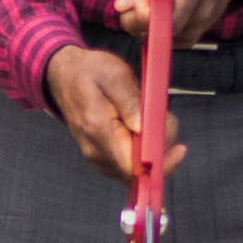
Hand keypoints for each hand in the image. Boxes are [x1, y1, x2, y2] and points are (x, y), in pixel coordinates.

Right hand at [42, 43, 160, 180]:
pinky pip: (128, 165)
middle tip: (163, 117)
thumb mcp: (114, 74)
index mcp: (99, 130)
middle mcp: (95, 150)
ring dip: (152, 149)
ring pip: (136, 170)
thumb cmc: (88, 72)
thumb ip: (130, 102)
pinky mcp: (100, 157)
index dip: (160, 162)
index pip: (133, 166)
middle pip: (139, 170)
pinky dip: (142, 151)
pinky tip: (142, 128)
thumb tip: (144, 128)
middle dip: (160, 149)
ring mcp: (96, 157)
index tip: (179, 149)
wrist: (63, 75)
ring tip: (150, 117)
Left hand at [109, 0, 242, 42]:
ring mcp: (200, 27)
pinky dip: (157, 27)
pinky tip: (162, 7)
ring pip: (158, 39)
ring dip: (146, 22)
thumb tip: (120, 6)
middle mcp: (201, 13)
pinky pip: (167, 40)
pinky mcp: (196, 35)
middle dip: (137, 18)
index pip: (165, 21)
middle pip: (157, 34)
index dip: (143, 15)